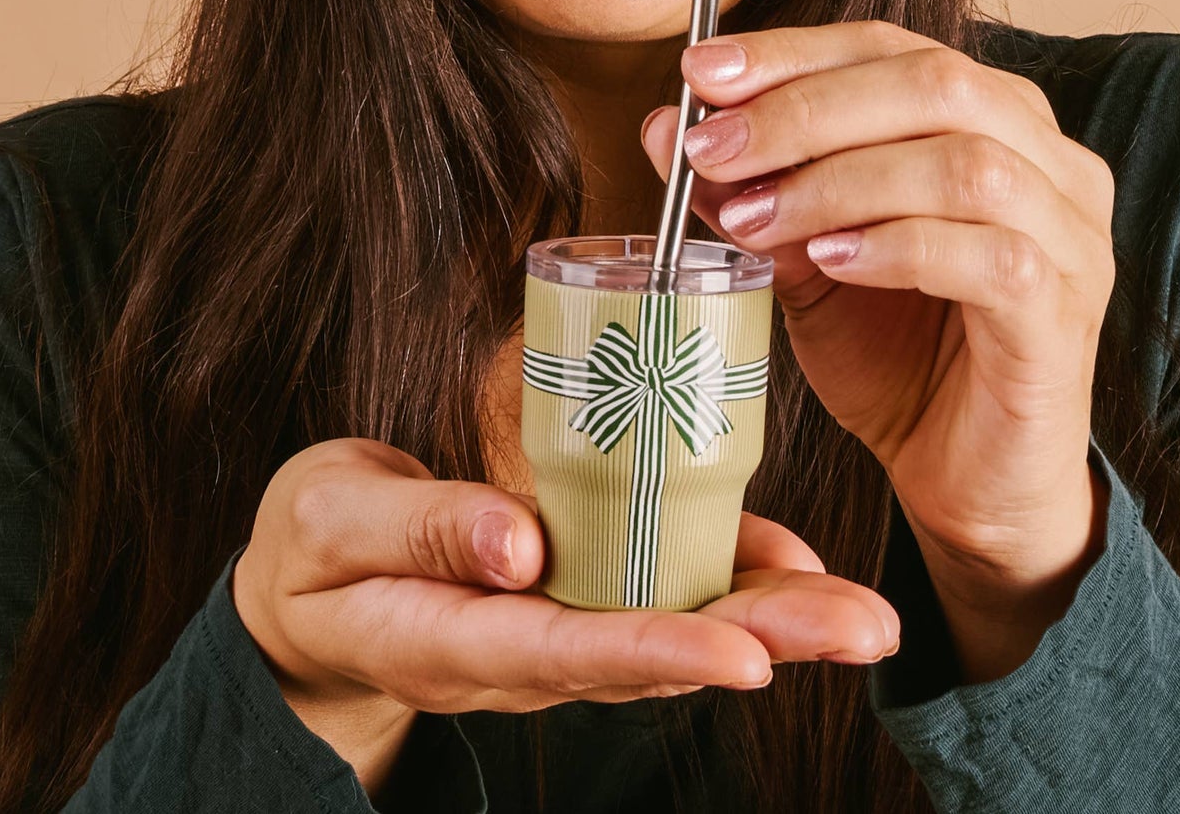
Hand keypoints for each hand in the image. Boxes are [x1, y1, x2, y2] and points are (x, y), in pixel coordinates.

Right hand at [233, 438, 899, 795]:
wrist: (315, 583)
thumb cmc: (316, 548)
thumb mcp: (332, 521)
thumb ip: (418, 530)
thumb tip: (517, 544)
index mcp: (453, 638)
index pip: (565, 653)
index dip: (658, 654)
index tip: (748, 658)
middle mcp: (522, 652)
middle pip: (650, 653)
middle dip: (764, 643)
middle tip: (865, 630)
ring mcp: (553, 631)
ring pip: (671, 628)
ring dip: (772, 621)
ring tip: (863, 615)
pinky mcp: (572, 596)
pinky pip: (658, 591)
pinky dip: (728, 576)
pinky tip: (793, 566)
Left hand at [641, 21, 1116, 677]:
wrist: (965, 477)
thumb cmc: (895, 354)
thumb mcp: (804, 259)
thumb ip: (751, 191)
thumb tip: (662, 126)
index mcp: (992, 120)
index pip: (891, 48)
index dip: (792, 52)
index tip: (700, 72)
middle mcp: (1048, 160)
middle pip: (933, 84)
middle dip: (803, 110)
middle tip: (710, 149)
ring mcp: (1069, 236)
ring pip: (963, 164)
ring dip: (838, 180)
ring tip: (752, 218)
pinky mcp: (1063, 313)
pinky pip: (989, 256)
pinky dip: (895, 246)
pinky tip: (828, 260)